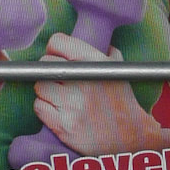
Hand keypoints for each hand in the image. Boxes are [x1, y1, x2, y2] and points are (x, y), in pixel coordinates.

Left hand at [31, 31, 160, 155]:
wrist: (130, 135)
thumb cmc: (121, 100)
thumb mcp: (118, 68)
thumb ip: (101, 50)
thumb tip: (87, 33)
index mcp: (95, 62)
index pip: (57, 42)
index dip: (54, 49)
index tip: (57, 57)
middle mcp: (83, 80)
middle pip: (45, 65)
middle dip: (50, 72)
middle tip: (60, 80)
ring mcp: (72, 104)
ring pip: (39, 87)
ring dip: (46, 91)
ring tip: (61, 97)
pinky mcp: (63, 125)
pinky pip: (39, 107)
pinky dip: (45, 109)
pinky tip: (60, 111)